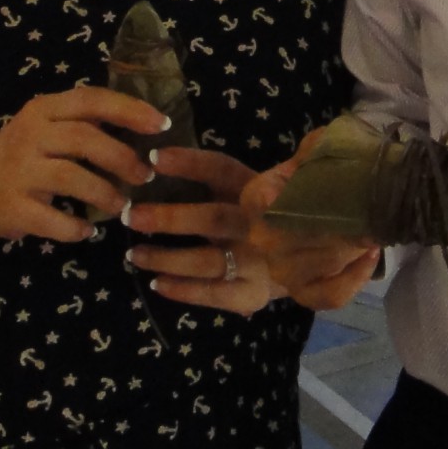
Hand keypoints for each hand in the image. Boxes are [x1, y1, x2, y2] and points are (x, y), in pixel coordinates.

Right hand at [0, 86, 160, 247]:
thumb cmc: (21, 157)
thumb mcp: (46, 129)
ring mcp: (17, 172)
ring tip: (122, 206)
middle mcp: (28, 136)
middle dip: (122, 157)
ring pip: (71, 178)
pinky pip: (52, 220)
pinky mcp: (10, 207)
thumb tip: (146, 127)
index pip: (91, 99)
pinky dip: (75, 228)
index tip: (161, 125)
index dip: (129, 110)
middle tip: (144, 176)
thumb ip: (83, 125)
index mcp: (42, 110)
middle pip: (84, 139)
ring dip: (105, 194)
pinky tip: (87, 232)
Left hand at [124, 148, 280, 315]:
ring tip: (134, 254)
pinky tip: (157, 283)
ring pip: (209, 261)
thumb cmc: (274, 213)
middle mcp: (261, 225)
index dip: (188, 162)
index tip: (155, 158)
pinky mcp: (254, 293)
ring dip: (168, 258)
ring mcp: (259, 263)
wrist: (316, 257)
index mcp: (257, 188)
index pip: (220, 170)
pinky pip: (215, 294)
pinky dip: (185, 290)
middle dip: (169, 218)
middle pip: (213, 219)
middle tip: (131, 216)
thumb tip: (184, 154)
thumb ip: (233, 165)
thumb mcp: (263, 180)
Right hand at [241, 130, 382, 311]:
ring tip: (372, 228)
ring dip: (350, 246)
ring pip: (318, 263)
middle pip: (291, 237)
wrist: (338, 201)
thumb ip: (318, 146)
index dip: (265, 199)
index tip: (283, 189)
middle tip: (362, 211)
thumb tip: (319, 153)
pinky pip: (328, 296)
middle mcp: (261, 239)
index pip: (254, 200)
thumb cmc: (327, 172)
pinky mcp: (304, 293)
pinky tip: (371, 254)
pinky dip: (353, 278)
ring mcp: (281, 270)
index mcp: (259, 198)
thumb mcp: (323, 149)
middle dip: (332, 224)